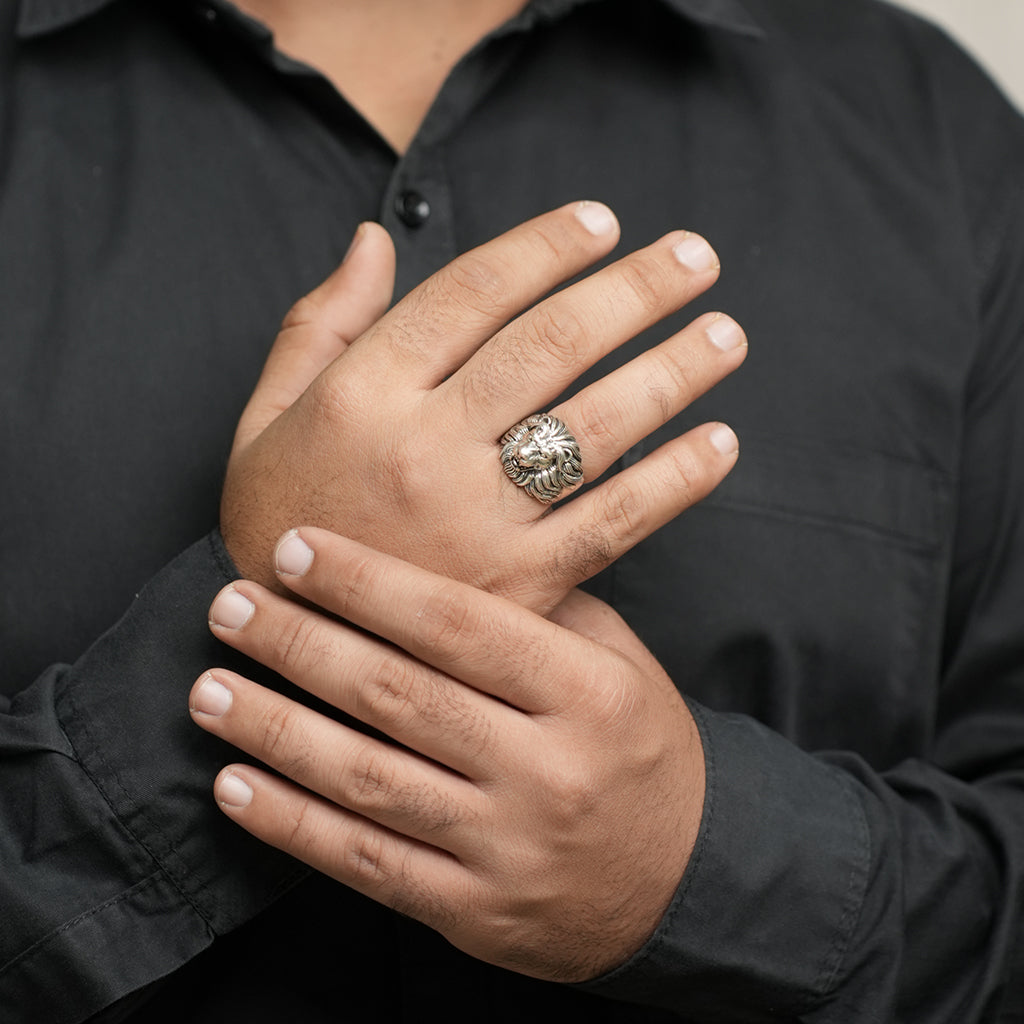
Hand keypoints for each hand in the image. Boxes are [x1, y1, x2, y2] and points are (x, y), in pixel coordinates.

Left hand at [190, 527, 704, 981]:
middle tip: (230, 607)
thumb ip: (537, 612)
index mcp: (588, 694)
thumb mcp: (618, 663)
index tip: (294, 547)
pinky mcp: (475, 911)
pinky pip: (368, 865)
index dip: (367, 582)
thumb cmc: (639, 746)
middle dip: (301, 645)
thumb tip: (428, 555)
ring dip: (276, 732)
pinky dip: (293, 826)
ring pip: (370, 783)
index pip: (459, 625)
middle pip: (400, 697)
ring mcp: (509, 849)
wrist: (687, 878)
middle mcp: (548, 770)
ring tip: (208, 690)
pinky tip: (236, 786)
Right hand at [221, 202, 745, 612]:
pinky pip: (612, 523)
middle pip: (551, 345)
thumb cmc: (278, 517)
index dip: (546, 245)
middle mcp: (422, 447)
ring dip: (672, 372)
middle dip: (635, 290)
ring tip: (724, 334)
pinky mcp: (517, 587)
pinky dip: (674, 481)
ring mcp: (475, 521)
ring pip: (594, 426)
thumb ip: (319, 321)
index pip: (472, 292)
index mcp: (361, 394)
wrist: (289, 645)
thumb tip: (373, 236)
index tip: (603, 221)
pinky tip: (720, 442)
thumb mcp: (266, 413)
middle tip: (696, 256)